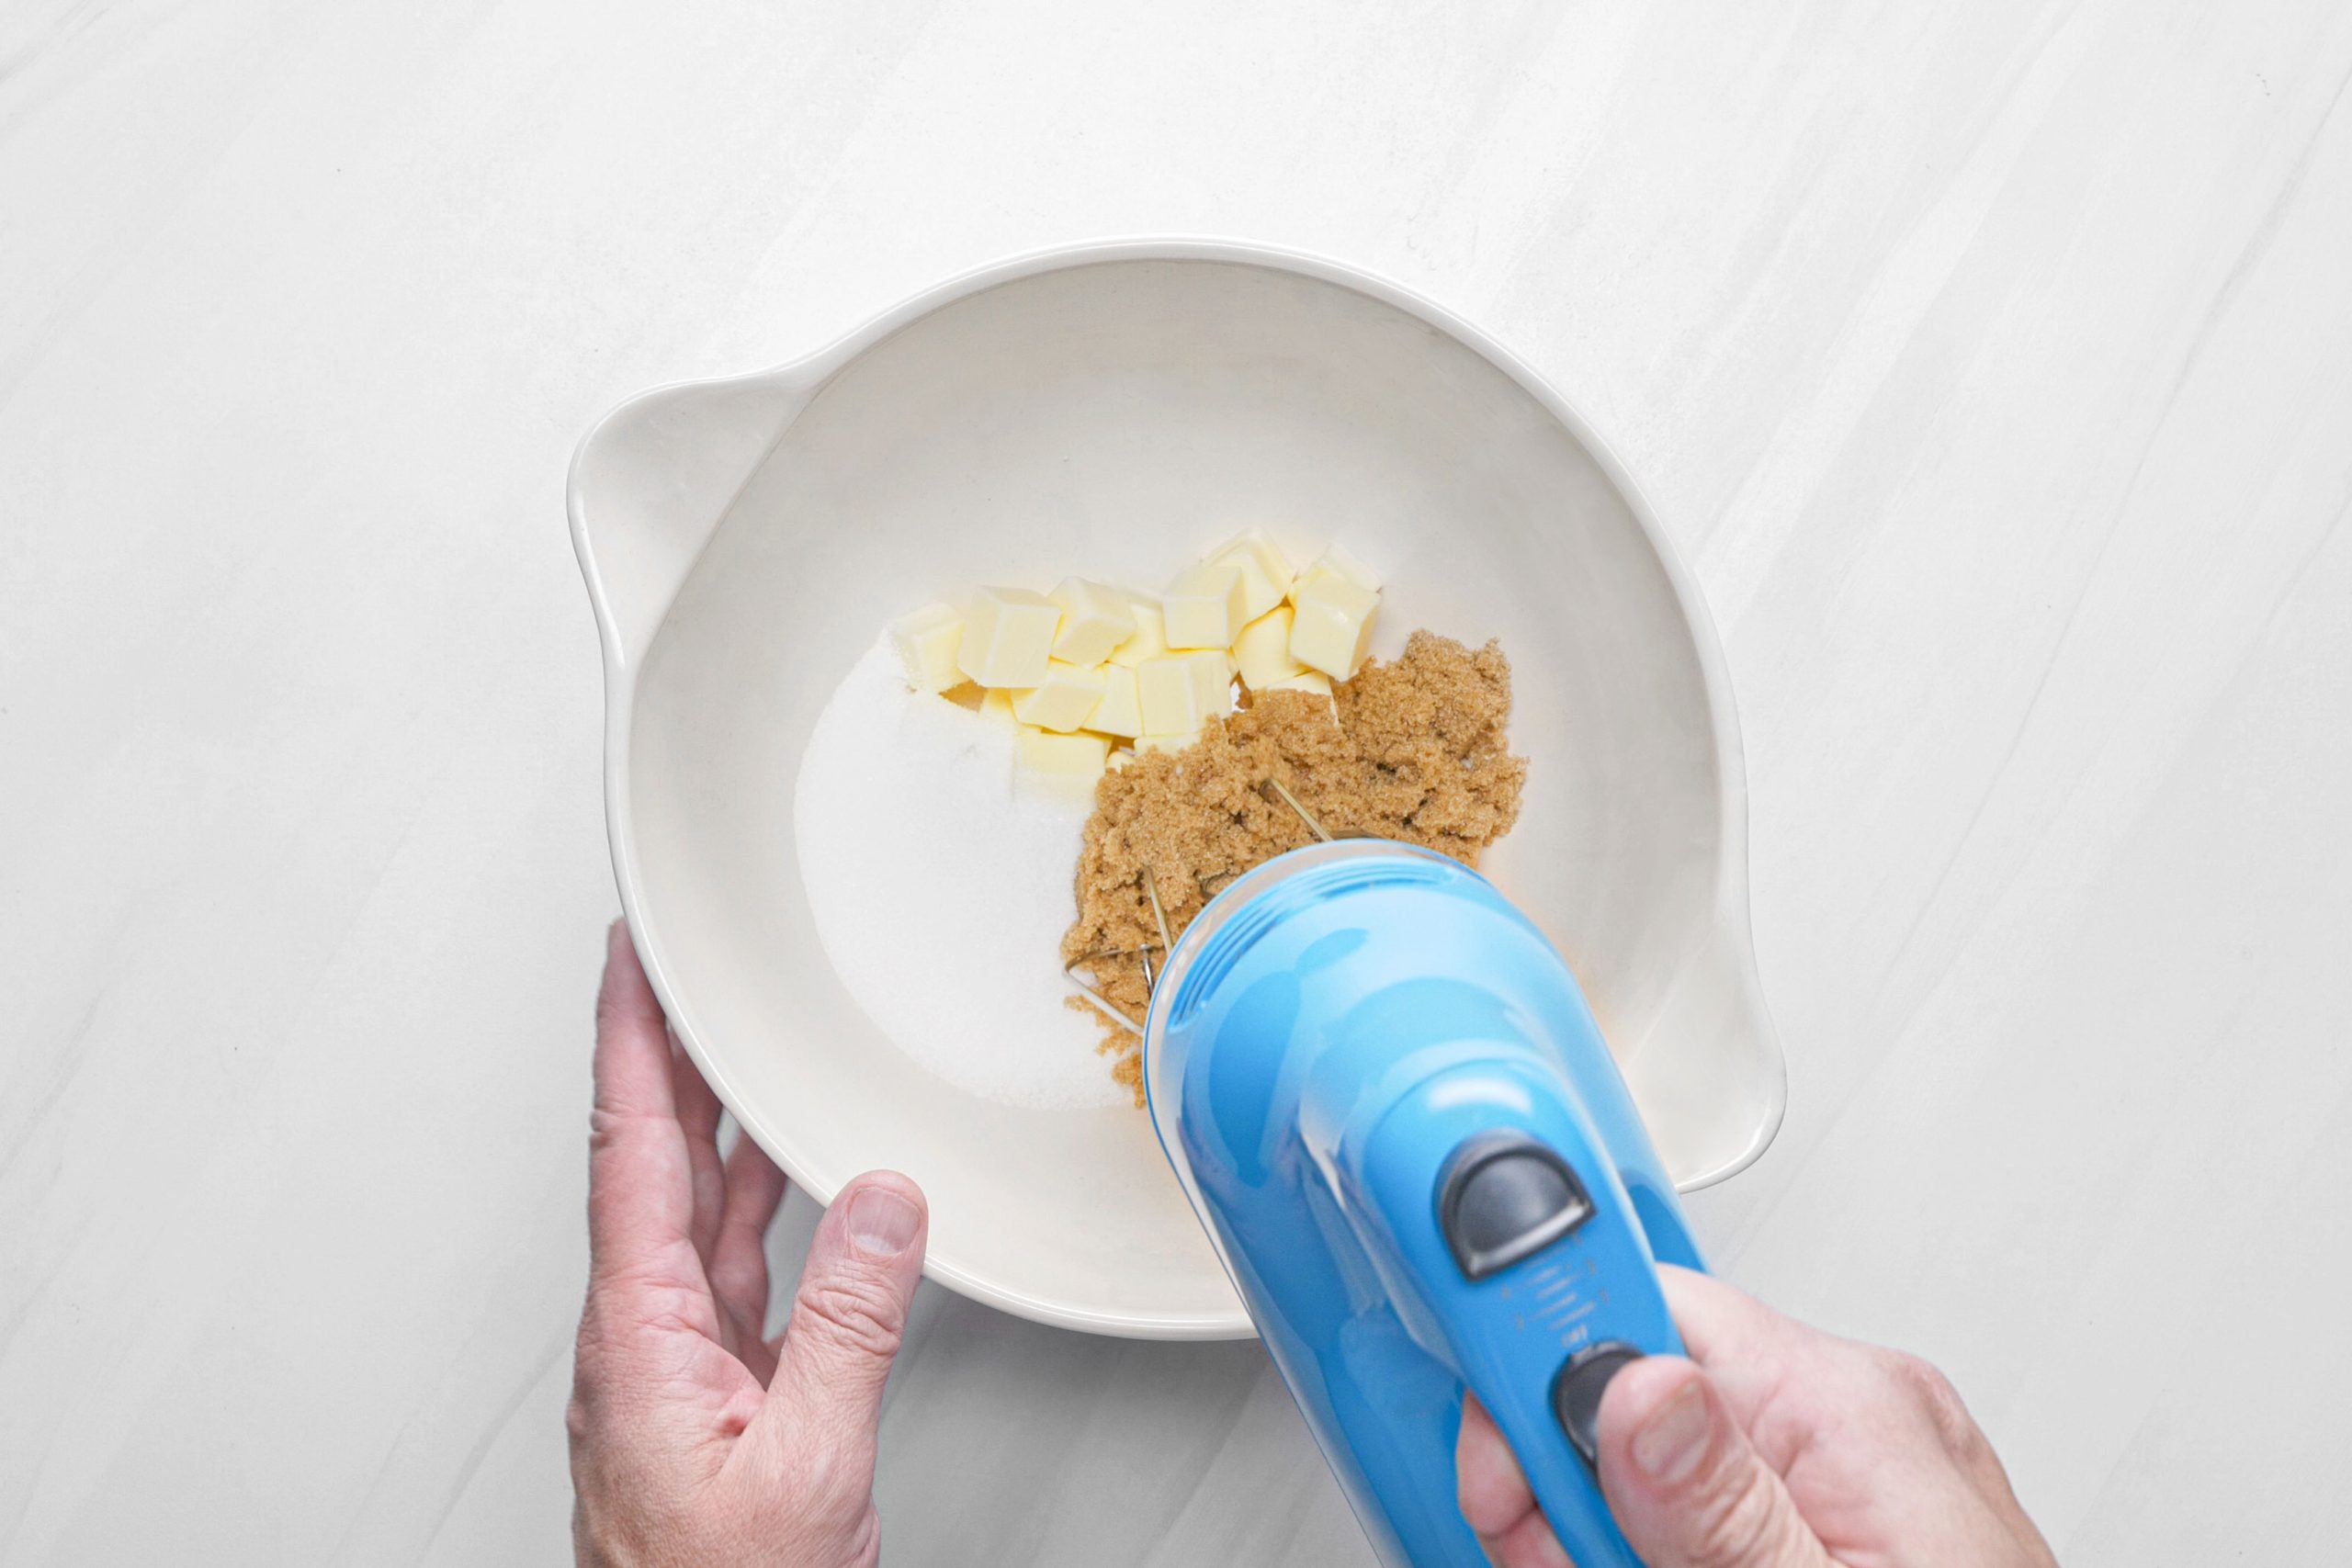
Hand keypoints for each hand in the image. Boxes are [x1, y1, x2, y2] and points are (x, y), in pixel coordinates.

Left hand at [568, 922, 929, 1567]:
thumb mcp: (806, 1463)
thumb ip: (849, 1326)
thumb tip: (880, 1201)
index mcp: (638, 1336)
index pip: (626, 1149)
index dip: (628, 1041)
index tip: (628, 956)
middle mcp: (641, 1338)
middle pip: (649, 1160)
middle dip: (667, 1053)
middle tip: (683, 964)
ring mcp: (673, 1366)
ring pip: (692, 1211)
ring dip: (714, 1121)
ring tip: (737, 1041)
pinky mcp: (713, 1394)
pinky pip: (732, 1268)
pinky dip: (759, 1205)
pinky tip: (789, 1175)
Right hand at [1456, 1267, 2056, 1567]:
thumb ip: (1723, 1508)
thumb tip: (1636, 1385)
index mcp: (1849, 1407)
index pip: (1646, 1305)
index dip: (1543, 1374)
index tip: (1499, 1467)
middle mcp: (1853, 1415)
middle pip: (1634, 1389)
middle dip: (1567, 1484)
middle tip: (1558, 1563)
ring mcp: (1853, 1472)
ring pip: (1655, 1456)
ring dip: (1605, 1530)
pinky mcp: (1844, 1521)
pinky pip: (1712, 1498)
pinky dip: (1660, 1544)